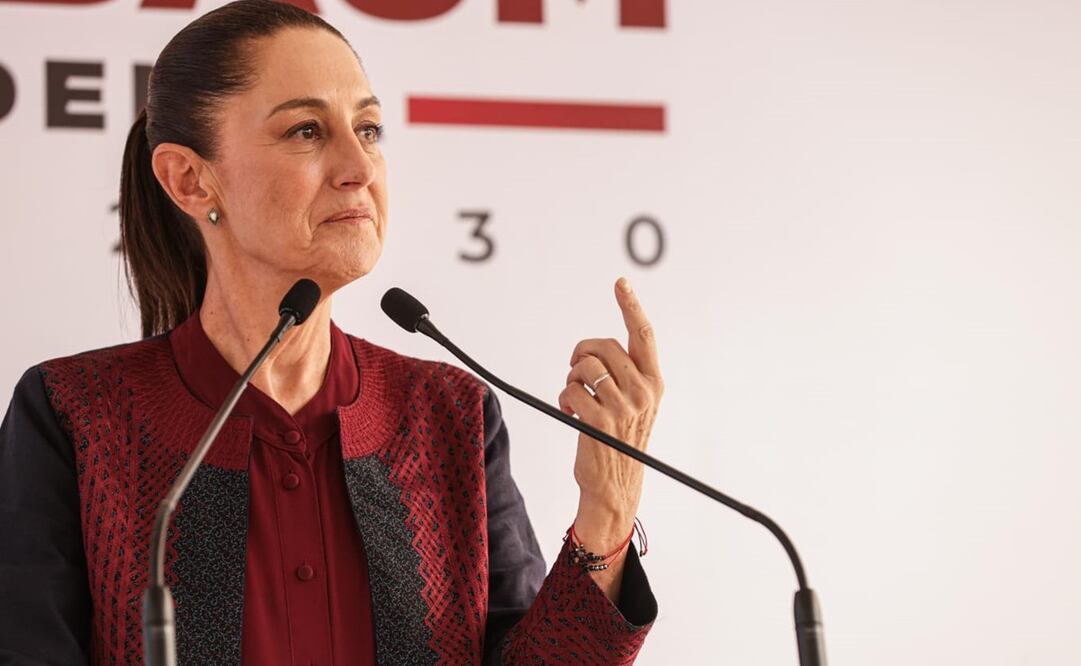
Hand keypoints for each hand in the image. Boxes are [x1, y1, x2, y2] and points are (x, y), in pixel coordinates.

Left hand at [557, 277, 663, 580]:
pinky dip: (564, 398)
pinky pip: (570, 389)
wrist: (615, 485)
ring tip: (577, 398)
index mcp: (654, 382)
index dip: (630, 306)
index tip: (619, 282)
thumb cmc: (619, 440)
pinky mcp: (599, 420)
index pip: (643, 335)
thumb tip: (598, 347)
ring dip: (572, 379)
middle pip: (603, 345)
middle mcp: (643, 391)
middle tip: (576, 371)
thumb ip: (626, 375)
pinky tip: (572, 413)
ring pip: (584, 366)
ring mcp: (623, 406)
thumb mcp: (635, 405)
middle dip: (582, 354)